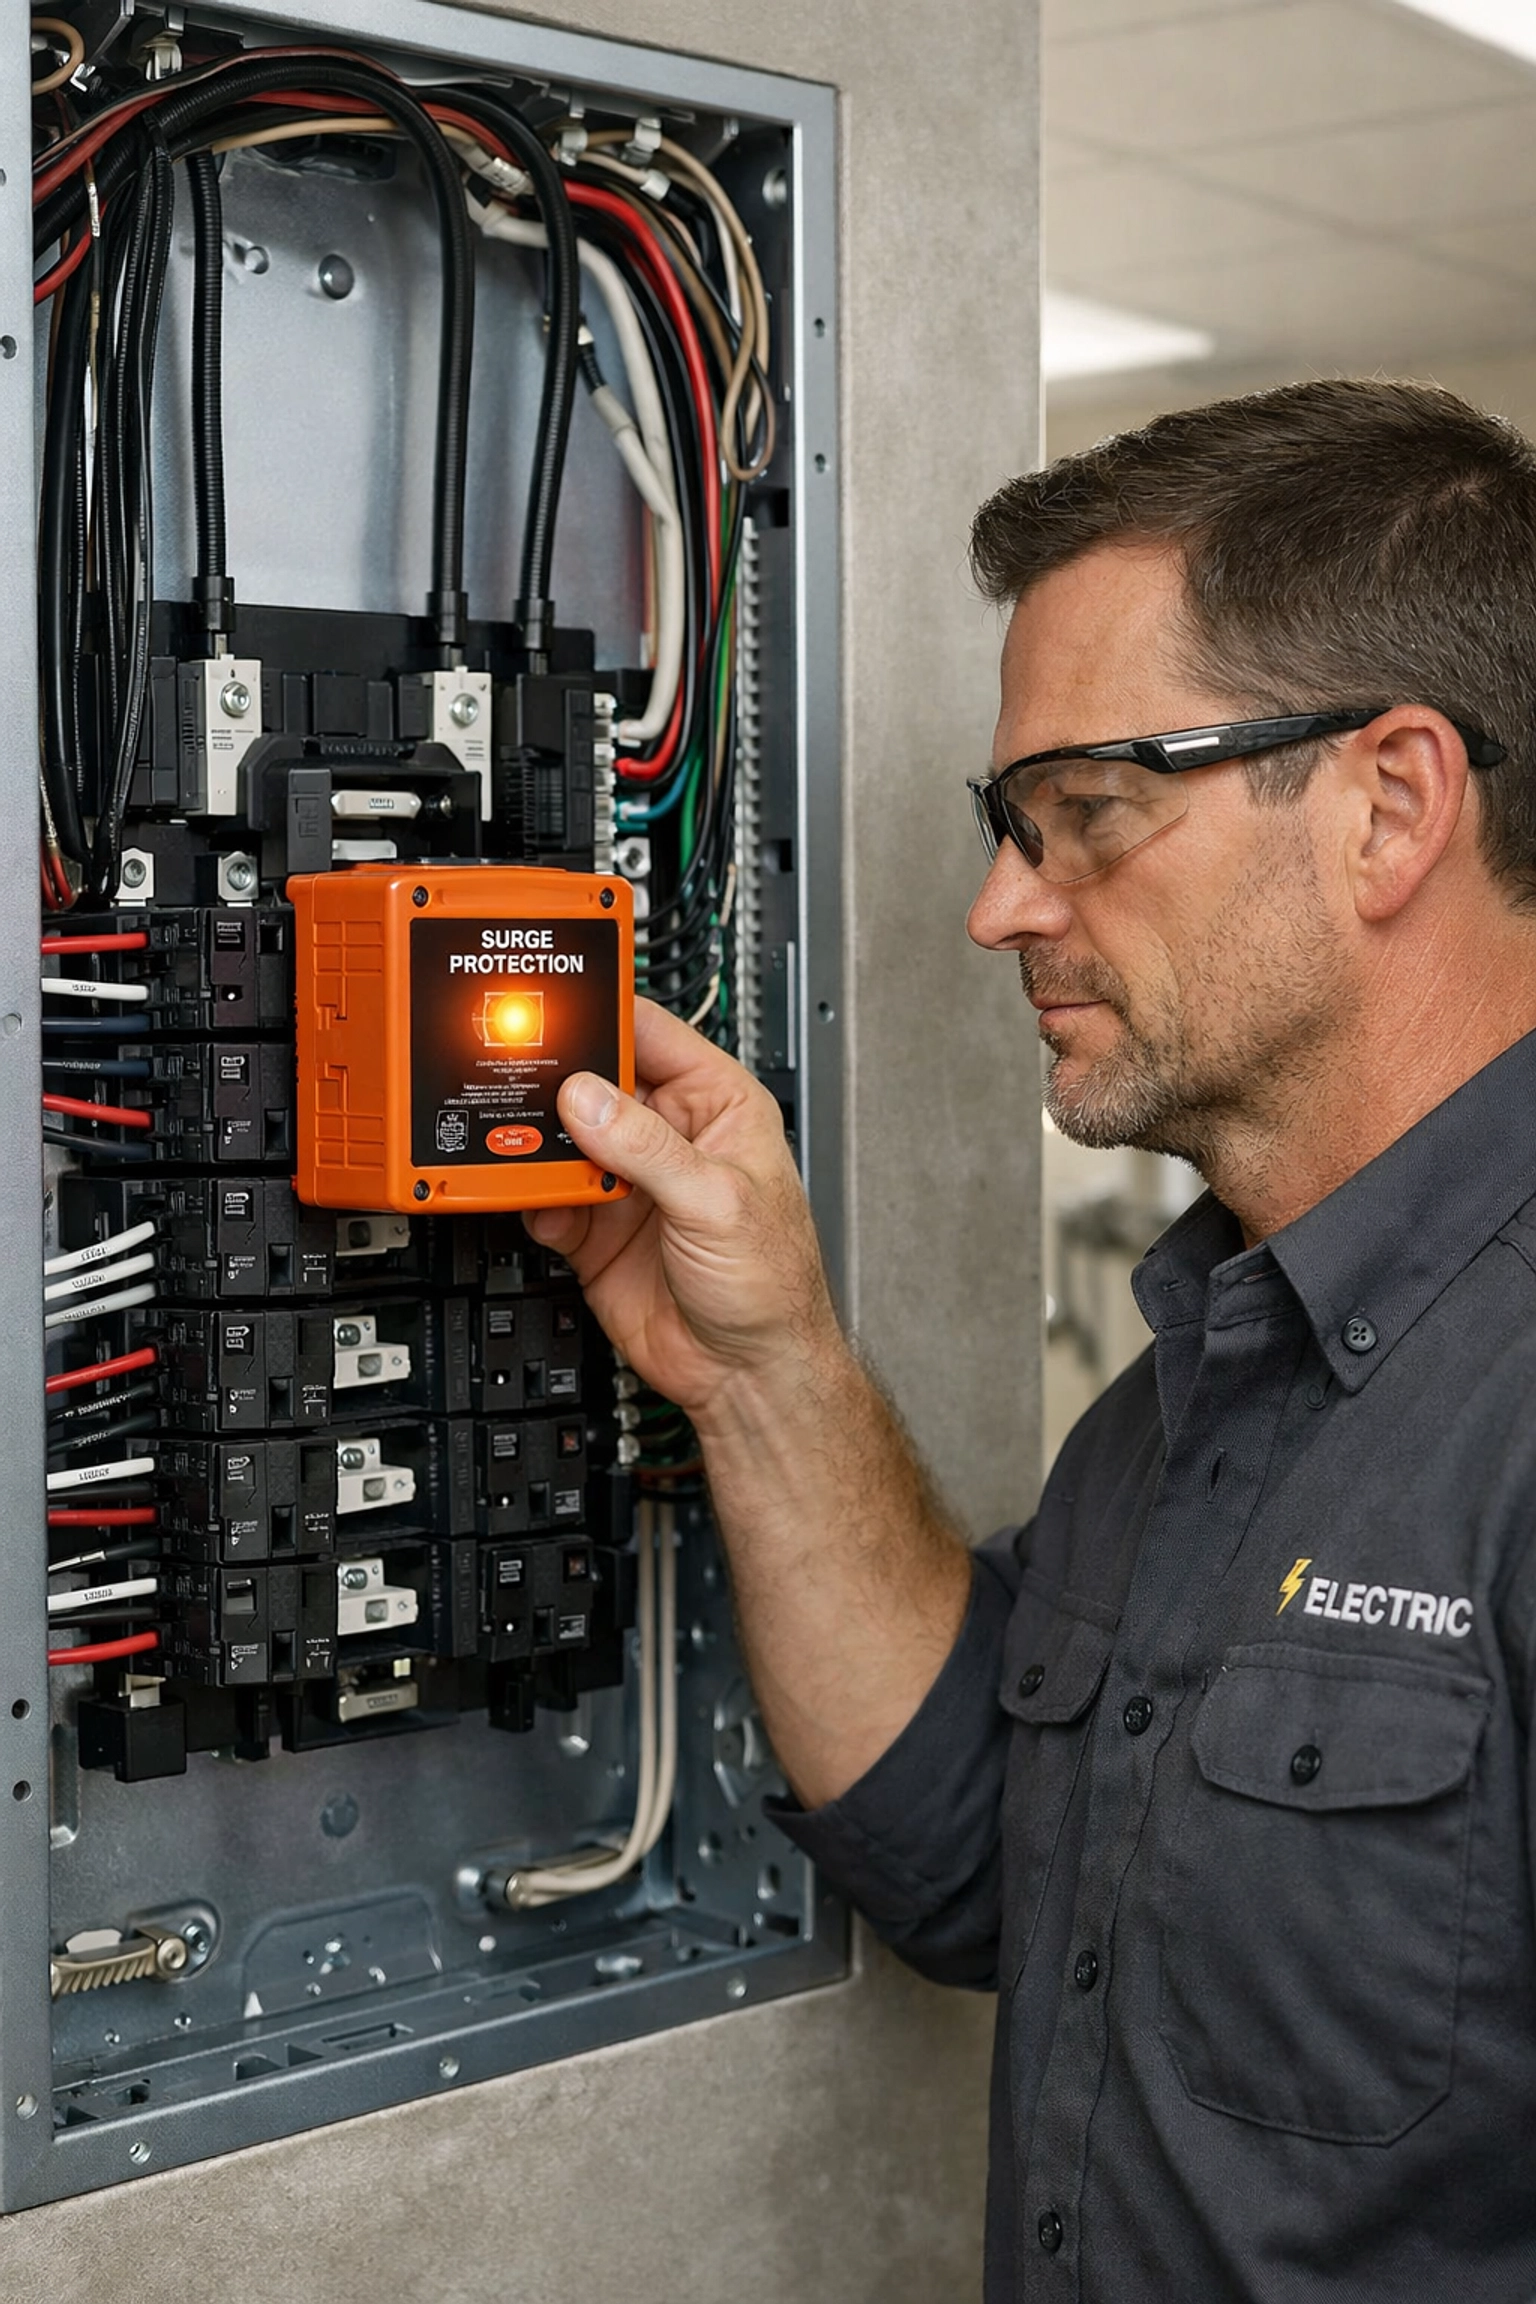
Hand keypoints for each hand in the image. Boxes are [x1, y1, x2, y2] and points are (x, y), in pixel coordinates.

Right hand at [524, 999, 840, 1423]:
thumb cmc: (773, 1284)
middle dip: (553, 1083)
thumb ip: (648, 1149)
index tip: (553, 1008)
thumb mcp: (717, 1203)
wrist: (747, 1374)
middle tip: (515, 1081)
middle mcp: (667, 1135)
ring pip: (560, 1139)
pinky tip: (532, 1200)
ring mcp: (627, 1180)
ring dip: (535, 1143)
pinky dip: (529, 1196)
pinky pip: (546, 1196)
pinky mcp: (594, 1227)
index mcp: (715, 1104)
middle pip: (591, 1083)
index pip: (649, 1033)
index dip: (602, 1015)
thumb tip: (588, 1098)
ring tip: (513, 1143)